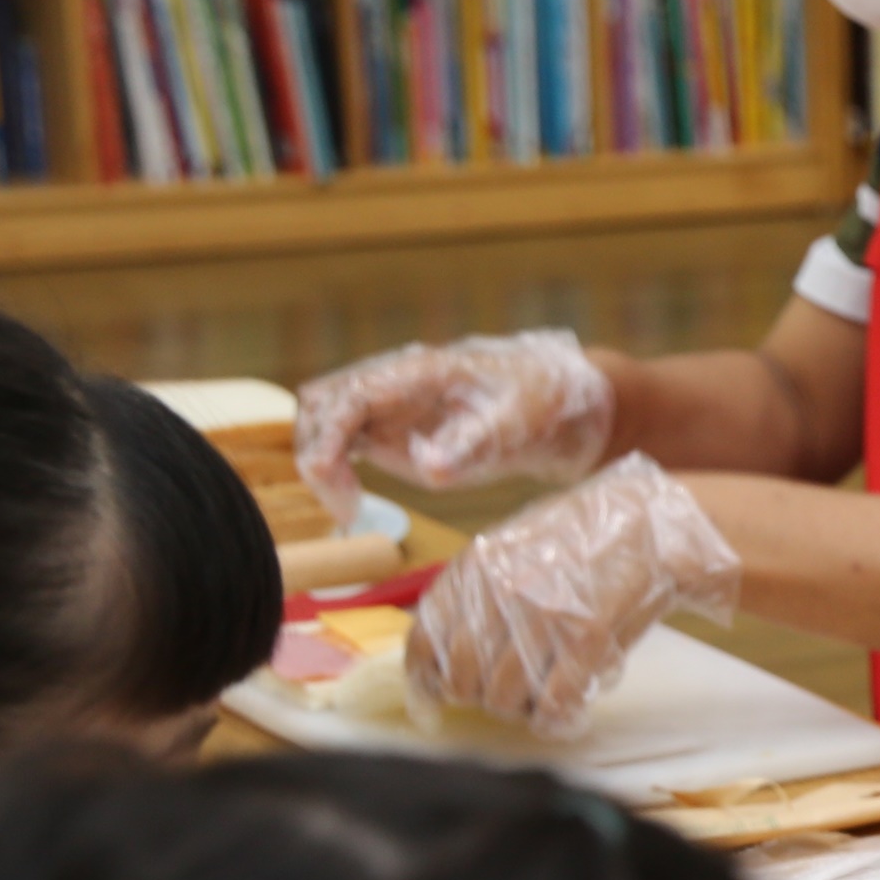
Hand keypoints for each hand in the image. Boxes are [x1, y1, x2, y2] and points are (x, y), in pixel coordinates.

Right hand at [297, 327, 614, 523]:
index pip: (351, 393)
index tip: (326, 475)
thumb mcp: (515, 421)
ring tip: (348, 509)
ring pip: (325, 421)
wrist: (564, 406)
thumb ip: (471, 444)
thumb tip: (429, 468)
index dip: (329, 433)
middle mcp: (396, 384)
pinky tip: (352, 504)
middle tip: (343, 505)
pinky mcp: (395, 431)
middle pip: (320, 402)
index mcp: (420, 370)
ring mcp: (392, 407)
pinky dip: (335, 470)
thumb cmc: (542, 401)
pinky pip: (345, 441)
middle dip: (315, 448)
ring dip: (321, 462)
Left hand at [406, 455, 740, 739]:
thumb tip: (443, 659)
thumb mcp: (512, 552)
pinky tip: (565, 714)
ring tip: (541, 700)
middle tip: (506, 698)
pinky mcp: (587, 636)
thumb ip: (474, 596)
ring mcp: (544, 614)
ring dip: (521, 711)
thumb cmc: (582, 541)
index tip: (436, 701)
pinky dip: (555, 719)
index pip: (426, 641)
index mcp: (475, 568)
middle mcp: (501, 591)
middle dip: (481, 699)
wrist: (651, 522)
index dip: (427, 681)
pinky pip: (553, 702)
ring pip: (505, 698)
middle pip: (464, 679)